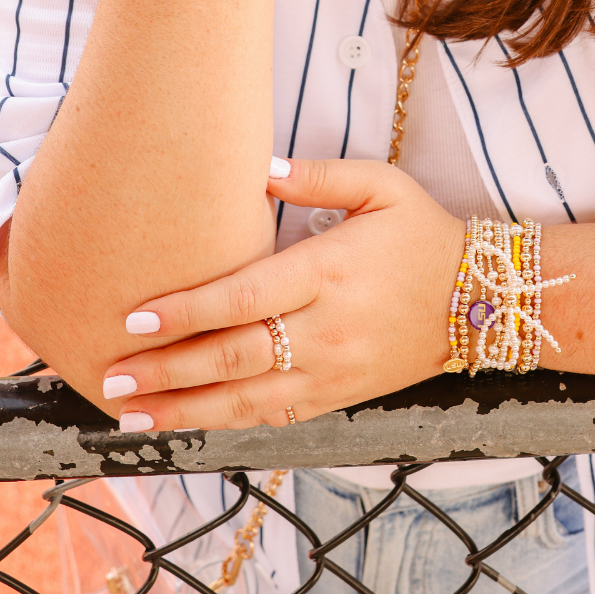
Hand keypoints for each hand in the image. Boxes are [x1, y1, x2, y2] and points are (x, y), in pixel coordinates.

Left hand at [99, 158, 464, 430]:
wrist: (483, 301)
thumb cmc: (423, 234)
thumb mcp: (382, 185)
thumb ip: (318, 176)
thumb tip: (259, 166)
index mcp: (328, 273)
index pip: (244, 298)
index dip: (187, 312)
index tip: (136, 317)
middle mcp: (326, 330)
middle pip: (234, 357)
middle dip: (168, 371)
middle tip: (111, 377)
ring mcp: (333, 372)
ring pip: (247, 401)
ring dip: (185, 412)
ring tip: (131, 417)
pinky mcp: (340, 397)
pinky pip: (276, 418)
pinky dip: (230, 424)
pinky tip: (188, 427)